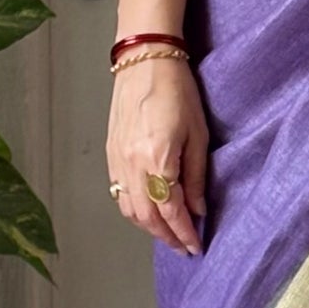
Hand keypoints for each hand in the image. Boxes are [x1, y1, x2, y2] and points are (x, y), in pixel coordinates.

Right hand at [107, 57, 207, 253]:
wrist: (144, 60)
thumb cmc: (177, 91)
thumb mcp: (198, 134)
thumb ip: (197, 176)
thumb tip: (198, 209)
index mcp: (157, 160)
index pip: (171, 211)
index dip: (184, 233)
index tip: (196, 247)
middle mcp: (131, 166)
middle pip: (147, 217)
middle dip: (166, 236)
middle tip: (183, 247)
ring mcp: (116, 161)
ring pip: (129, 209)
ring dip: (148, 227)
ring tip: (168, 233)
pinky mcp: (110, 153)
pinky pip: (119, 193)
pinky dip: (133, 209)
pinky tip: (148, 210)